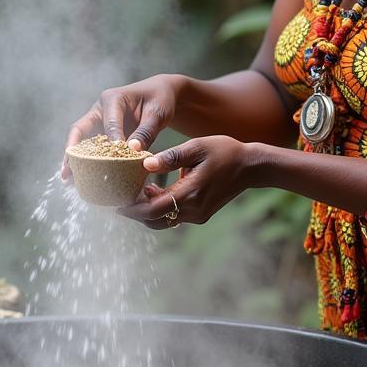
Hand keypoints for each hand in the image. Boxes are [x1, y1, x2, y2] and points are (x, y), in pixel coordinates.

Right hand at [62, 75, 180, 178]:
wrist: (161, 95)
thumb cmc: (160, 100)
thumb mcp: (157, 114)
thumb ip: (145, 131)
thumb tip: (133, 150)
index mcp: (112, 99)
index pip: (109, 122)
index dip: (111, 140)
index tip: (115, 158)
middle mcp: (100, 110)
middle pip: (80, 131)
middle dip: (72, 151)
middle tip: (67, 172)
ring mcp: (99, 122)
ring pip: (82, 142)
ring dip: (76, 160)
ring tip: (70, 181)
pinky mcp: (103, 134)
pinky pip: (92, 149)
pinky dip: (88, 162)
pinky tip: (85, 179)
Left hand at [117, 135, 253, 229]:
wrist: (251, 166)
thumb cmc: (225, 151)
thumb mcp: (197, 147)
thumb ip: (171, 157)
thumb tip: (145, 164)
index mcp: (191, 193)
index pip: (153, 209)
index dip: (132, 209)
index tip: (115, 203)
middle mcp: (194, 210)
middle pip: (155, 219)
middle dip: (135, 211)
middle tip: (118, 198)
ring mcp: (198, 215)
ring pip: (163, 219)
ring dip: (147, 209)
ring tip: (133, 191)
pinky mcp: (200, 214)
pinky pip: (173, 215)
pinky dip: (160, 207)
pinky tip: (152, 191)